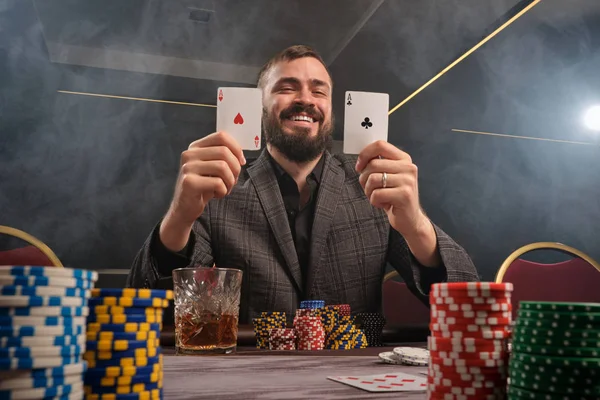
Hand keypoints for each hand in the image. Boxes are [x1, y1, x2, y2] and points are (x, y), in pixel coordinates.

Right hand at [160, 131, 244, 250]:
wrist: (185, 208)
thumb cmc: (203, 187)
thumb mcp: (212, 168)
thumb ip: (223, 157)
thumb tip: (241, 157)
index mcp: (196, 147)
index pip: (221, 136)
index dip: (236, 148)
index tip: (241, 162)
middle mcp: (189, 154)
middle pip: (224, 152)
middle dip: (235, 168)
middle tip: (232, 181)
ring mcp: (188, 167)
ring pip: (222, 167)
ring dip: (230, 181)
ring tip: (225, 188)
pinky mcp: (189, 182)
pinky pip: (218, 183)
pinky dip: (223, 191)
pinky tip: (217, 195)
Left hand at [355, 140, 428, 238]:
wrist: (410, 219)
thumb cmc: (394, 196)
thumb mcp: (389, 176)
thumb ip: (378, 164)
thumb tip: (361, 159)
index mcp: (404, 159)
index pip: (380, 145)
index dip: (365, 154)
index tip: (359, 167)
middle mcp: (408, 167)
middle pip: (373, 164)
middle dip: (364, 178)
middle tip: (368, 188)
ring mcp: (408, 181)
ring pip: (373, 179)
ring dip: (368, 191)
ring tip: (377, 196)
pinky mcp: (404, 195)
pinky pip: (377, 194)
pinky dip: (374, 201)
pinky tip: (384, 204)